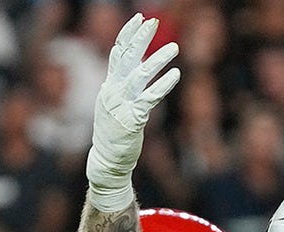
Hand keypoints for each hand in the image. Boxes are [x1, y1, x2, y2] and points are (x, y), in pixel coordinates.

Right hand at [87, 13, 179, 211]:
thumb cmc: (115, 133)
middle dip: (140, 37)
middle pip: (126, 56)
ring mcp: (121, 104)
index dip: (128, 34)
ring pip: (140, 74)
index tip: (140, 19)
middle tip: (153, 21)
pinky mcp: (133, 119)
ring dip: (158, 59)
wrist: (107, 160)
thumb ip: (124, 85)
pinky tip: (176, 74)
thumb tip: (135, 69)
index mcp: (109, 85)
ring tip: (175, 47)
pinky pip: (150, 98)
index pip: (117, 52)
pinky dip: (163, 85)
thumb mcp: (115, 104)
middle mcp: (113, 90)